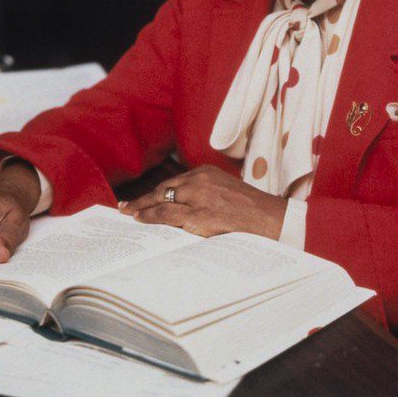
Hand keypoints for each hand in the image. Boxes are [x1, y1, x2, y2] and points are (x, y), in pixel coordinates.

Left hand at [118, 164, 287, 239]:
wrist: (273, 220)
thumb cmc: (252, 211)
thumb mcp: (226, 192)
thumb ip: (205, 195)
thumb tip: (182, 208)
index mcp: (207, 173)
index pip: (172, 183)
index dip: (153, 193)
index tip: (139, 200)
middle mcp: (200, 181)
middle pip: (162, 190)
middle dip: (142, 200)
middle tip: (124, 208)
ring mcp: (200, 198)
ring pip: (161, 202)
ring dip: (142, 210)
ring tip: (129, 216)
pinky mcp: (201, 216)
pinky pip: (168, 217)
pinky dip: (152, 219)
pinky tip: (143, 223)